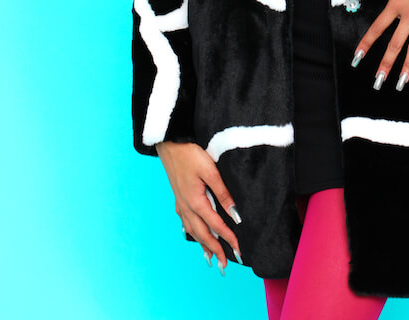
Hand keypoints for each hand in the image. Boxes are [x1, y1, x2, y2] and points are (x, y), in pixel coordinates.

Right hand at [155, 141, 241, 272]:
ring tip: (211, 258)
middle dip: (214, 250)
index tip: (239, 249)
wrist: (169, 143)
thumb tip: (235, 214)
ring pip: (192, 231)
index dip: (228, 238)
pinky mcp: (178, 198)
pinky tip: (193, 234)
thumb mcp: (210, 171)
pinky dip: (192, 233)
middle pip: (202, 235)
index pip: (216, 226)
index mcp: (195, 202)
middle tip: (224, 265)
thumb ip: (223, 193)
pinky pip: (185, 222)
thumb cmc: (190, 154)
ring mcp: (180, 203)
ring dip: (203, 245)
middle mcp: (186, 207)